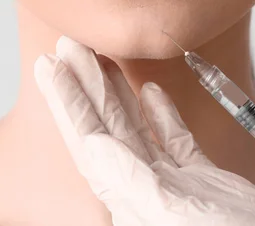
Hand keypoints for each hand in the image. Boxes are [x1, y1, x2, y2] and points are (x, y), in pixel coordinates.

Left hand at [34, 36, 254, 225]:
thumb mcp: (183, 217)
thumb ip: (137, 186)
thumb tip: (93, 147)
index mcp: (135, 202)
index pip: (91, 144)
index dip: (69, 103)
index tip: (50, 65)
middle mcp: (148, 193)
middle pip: (107, 131)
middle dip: (87, 87)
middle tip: (67, 46)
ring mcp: (176, 188)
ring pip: (137, 133)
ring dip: (118, 95)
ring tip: (100, 60)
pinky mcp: (204, 185)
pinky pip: (174, 144)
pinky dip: (162, 116)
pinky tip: (151, 92)